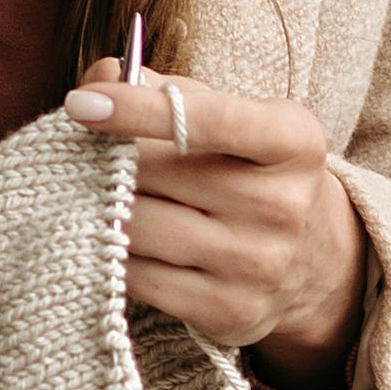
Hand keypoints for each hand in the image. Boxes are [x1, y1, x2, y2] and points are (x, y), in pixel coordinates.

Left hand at [64, 64, 367, 389]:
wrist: (311, 262)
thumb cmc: (249, 171)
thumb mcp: (231, 117)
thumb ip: (168, 91)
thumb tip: (100, 78)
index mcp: (294, 141)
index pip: (209, 120)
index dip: (138, 109)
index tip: (80, 103)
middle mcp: (283, 205)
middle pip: (158, 174)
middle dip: (108, 159)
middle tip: (78, 153)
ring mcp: (258, 264)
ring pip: (140, 229)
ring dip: (99, 208)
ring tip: (87, 193)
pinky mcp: (229, 311)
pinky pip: (140, 279)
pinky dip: (111, 255)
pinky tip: (108, 239)